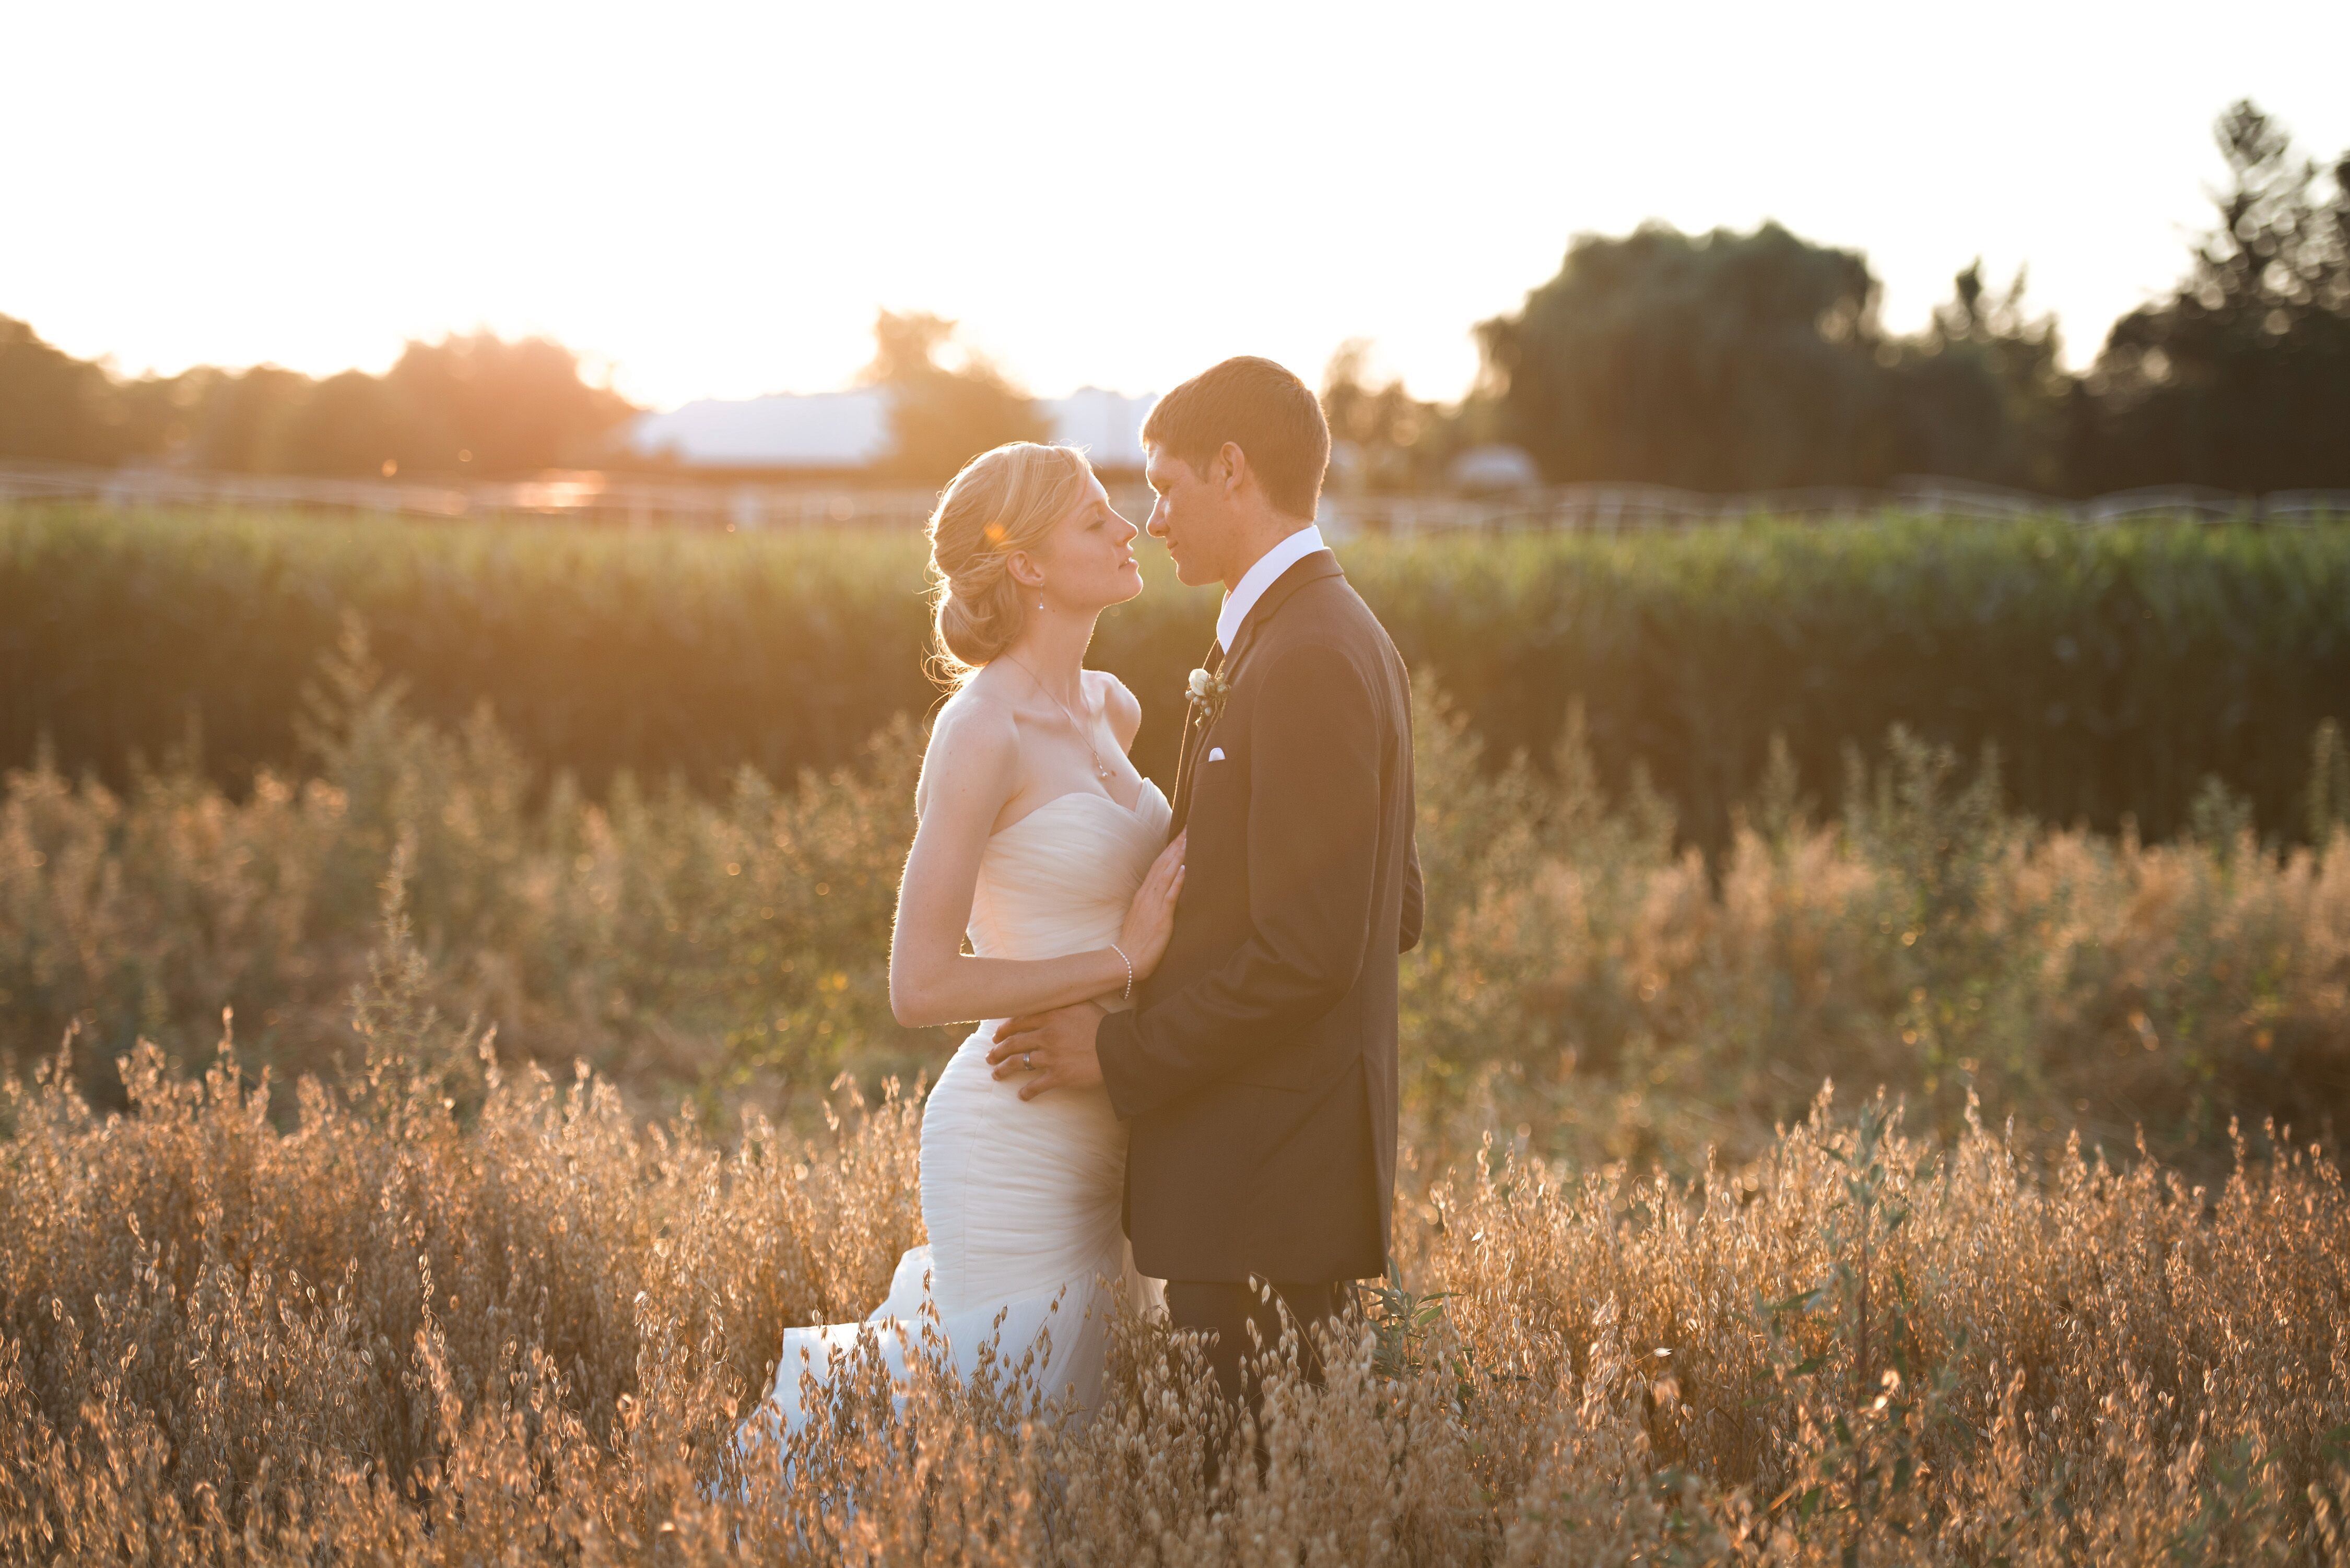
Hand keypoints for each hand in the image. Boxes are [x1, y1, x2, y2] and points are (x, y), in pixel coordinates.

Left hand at [986, 1001, 1107, 1101]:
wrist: (1119, 1047)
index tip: (996, 1036)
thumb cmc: (1104, 1024)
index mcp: (1052, 1015)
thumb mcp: (1083, 1004)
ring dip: (1004, 1069)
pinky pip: (1036, 1085)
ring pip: (1018, 1062)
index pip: (1019, 1021)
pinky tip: (1021, 1096)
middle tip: (989, 1056)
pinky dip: (1027, 1092)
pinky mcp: (1059, 1075)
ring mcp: (1052, 1056)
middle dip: (997, 1050)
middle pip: (1013, 1042)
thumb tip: (1050, 998)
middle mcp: (1047, 1035)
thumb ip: (1063, 1002)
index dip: (1004, 1029)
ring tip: (996, 1074)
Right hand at [1117, 830, 1186, 979]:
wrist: (1126, 960)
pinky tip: (1185, 868)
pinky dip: (1177, 880)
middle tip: (1189, 827)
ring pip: (1167, 873)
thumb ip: (1151, 902)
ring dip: (1179, 855)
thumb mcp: (1142, 916)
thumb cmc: (1135, 941)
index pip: (1158, 865)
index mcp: (1144, 894)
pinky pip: (1170, 895)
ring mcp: (1154, 904)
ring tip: (1190, 839)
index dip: (1169, 849)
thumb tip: (1162, 892)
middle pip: (1163, 863)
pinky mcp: (1161, 917)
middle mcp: (1148, 895)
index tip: (1180, 834)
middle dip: (1176, 845)